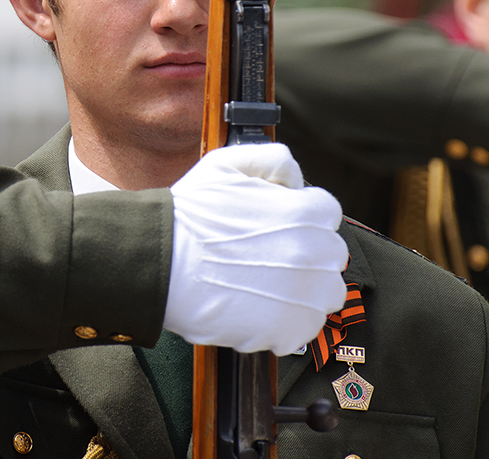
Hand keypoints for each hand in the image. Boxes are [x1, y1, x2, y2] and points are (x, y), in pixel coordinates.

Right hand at [162, 143, 347, 354]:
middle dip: (304, 254)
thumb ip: (272, 159)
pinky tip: (255, 306)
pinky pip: (304, 327)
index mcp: (306, 212)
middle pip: (329, 256)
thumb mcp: (225, 163)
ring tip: (262, 285)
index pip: (326, 213)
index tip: (276, 228)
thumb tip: (296, 179)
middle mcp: (315, 254)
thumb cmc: (188, 215)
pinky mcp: (289, 330)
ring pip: (324, 294)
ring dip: (302, 290)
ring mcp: (305, 296)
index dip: (299, 218)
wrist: (159, 263)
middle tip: (264, 257)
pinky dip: (286, 322)